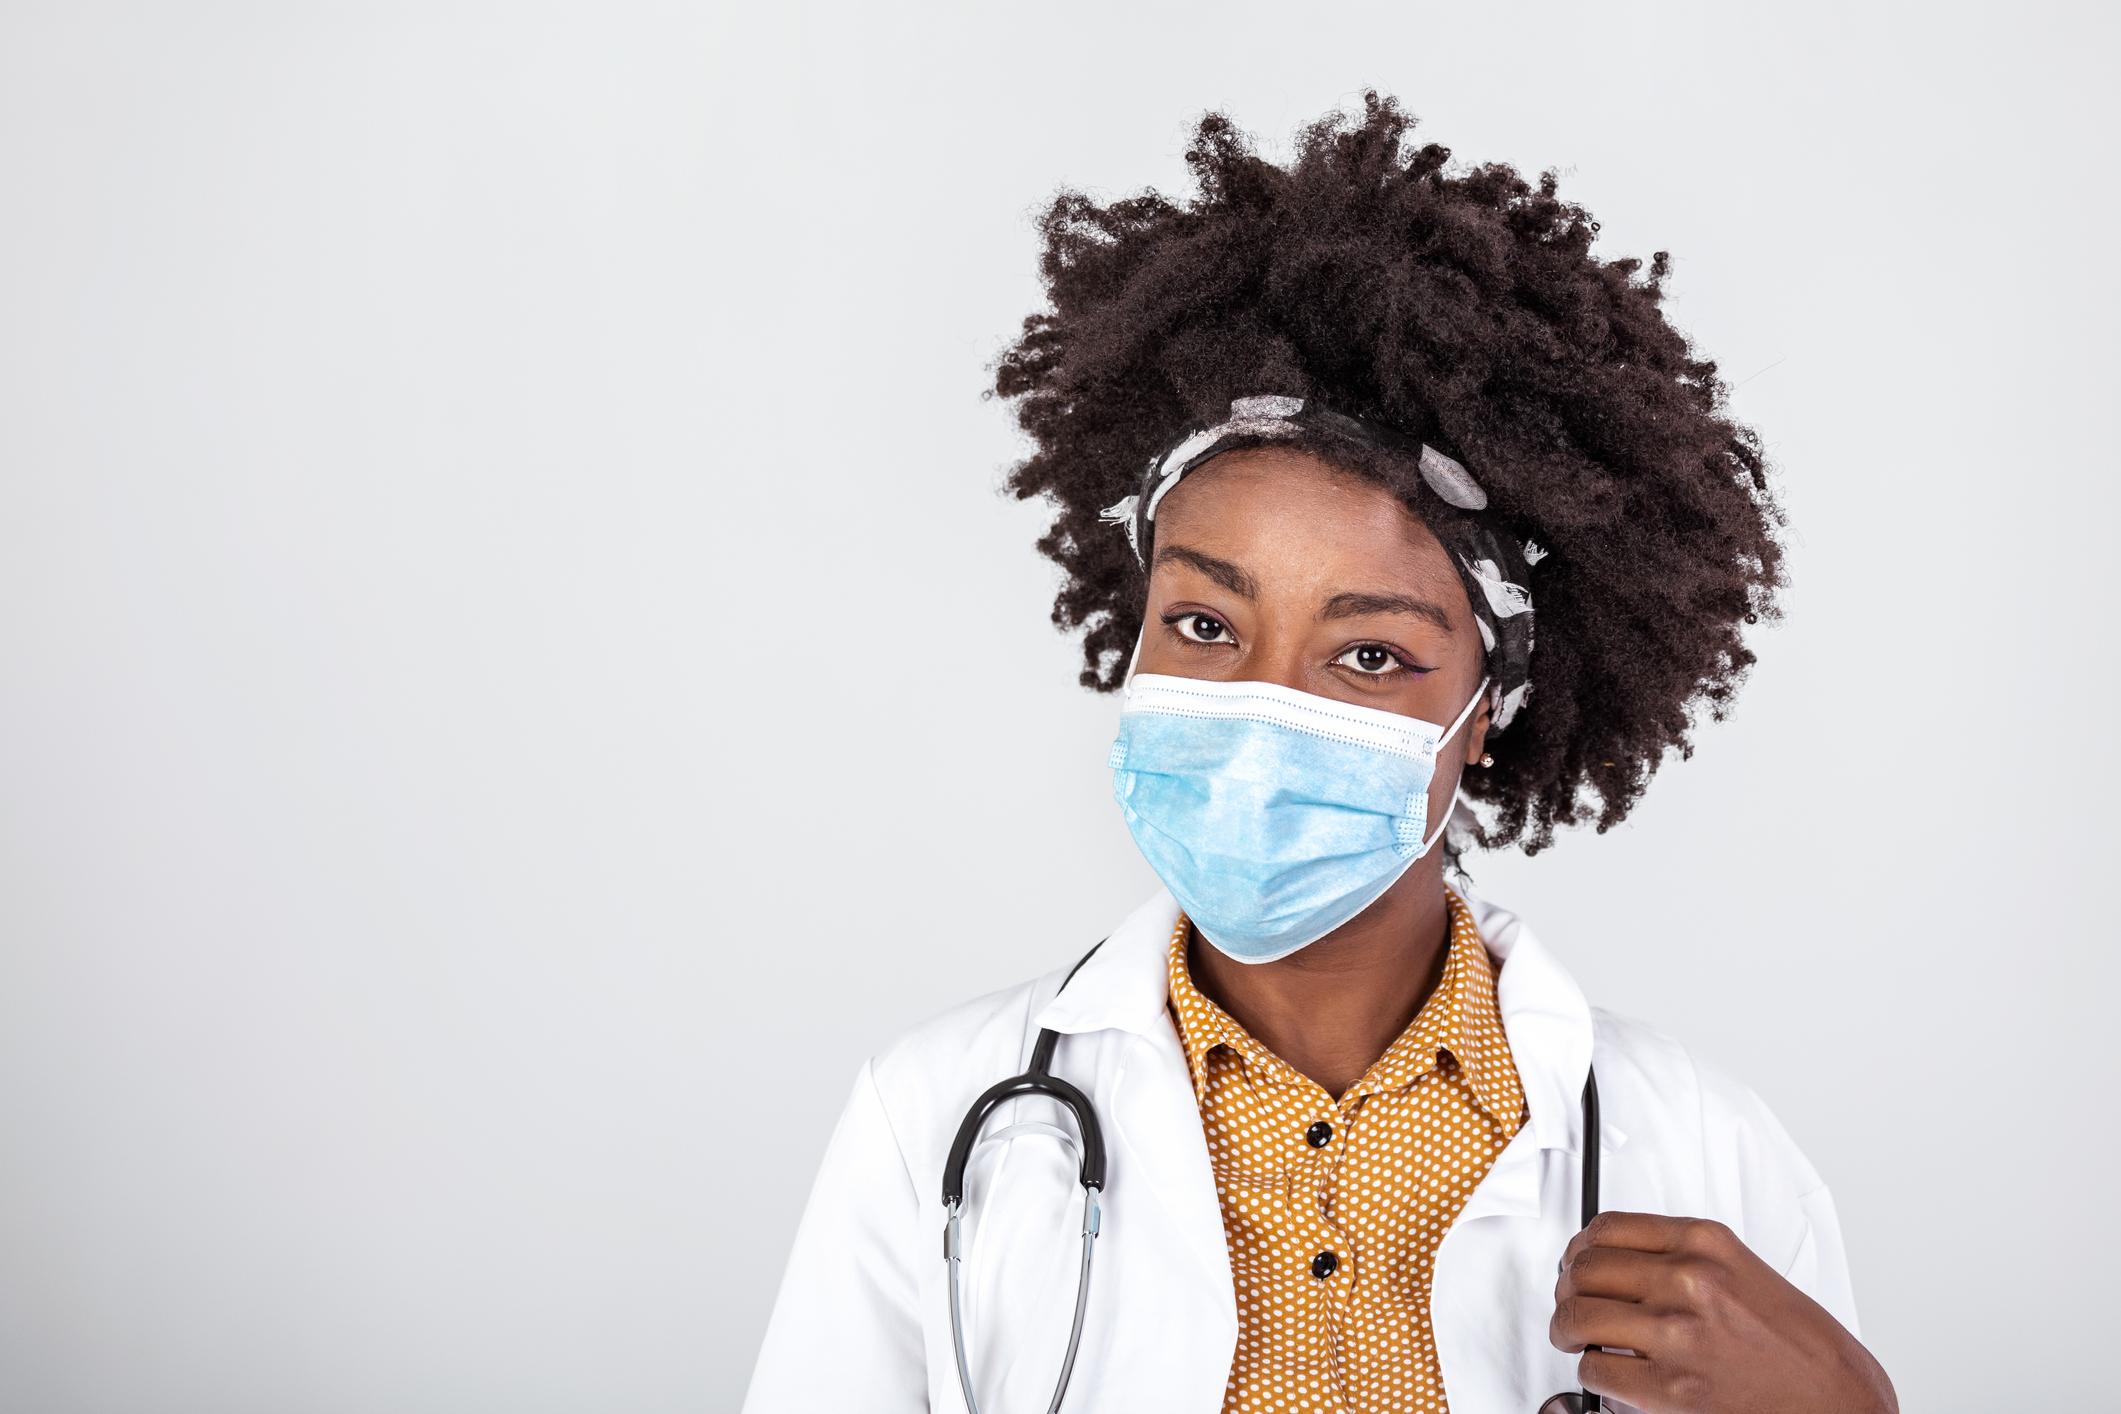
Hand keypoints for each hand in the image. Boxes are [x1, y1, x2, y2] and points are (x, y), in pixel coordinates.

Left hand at [1549, 1212, 1896, 1413]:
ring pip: (1579, 1316)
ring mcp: (1678, 1332)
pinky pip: (1597, 1369)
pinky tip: (1609, 1373)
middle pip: (1585, 1268)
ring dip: (1567, 1329)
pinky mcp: (1672, 1387)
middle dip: (1567, 1288)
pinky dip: (1592, 1373)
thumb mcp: (1746, 1273)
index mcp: (1706, 1243)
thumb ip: (1687, 1261)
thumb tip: (1625, 1266)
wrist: (1840, 1401)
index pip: (1608, 1227)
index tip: (1576, 1260)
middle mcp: (1689, 1279)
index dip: (1580, 1247)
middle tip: (1569, 1302)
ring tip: (1575, 1338)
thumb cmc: (1804, 1347)